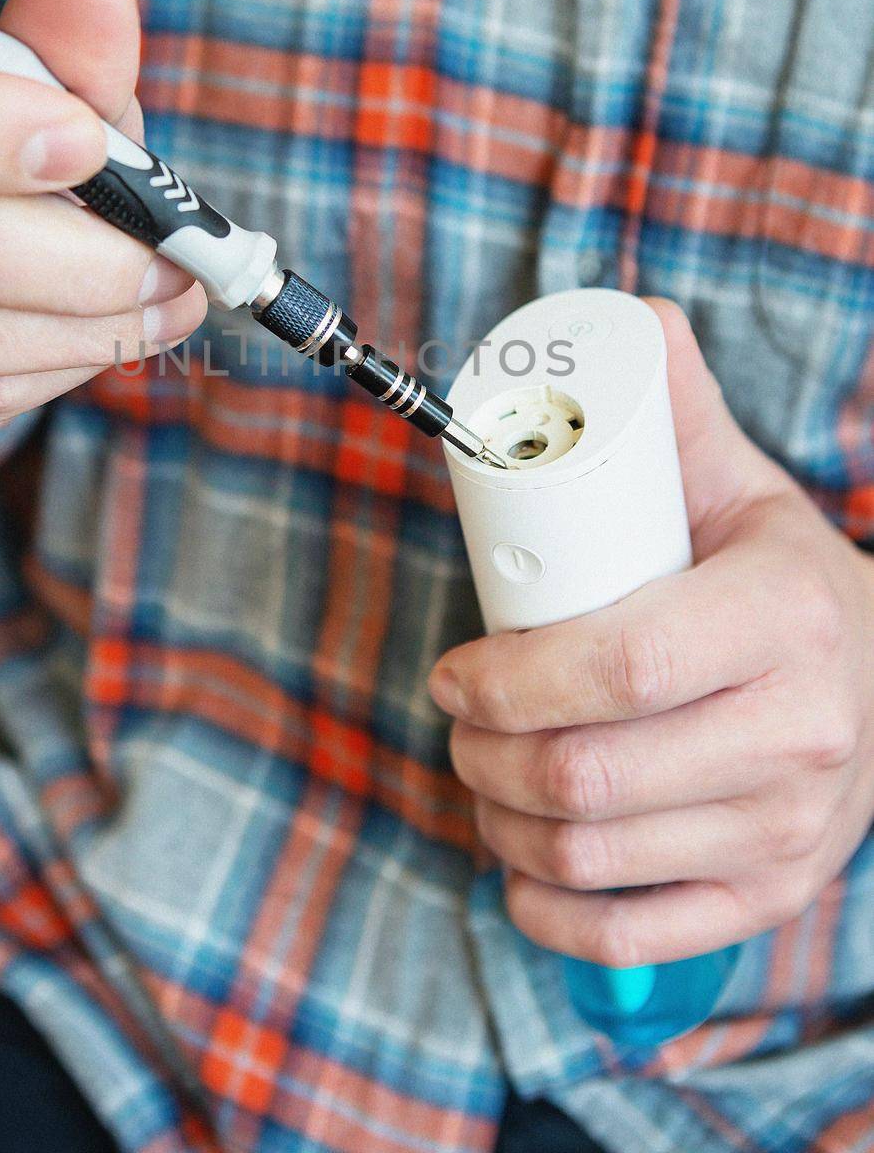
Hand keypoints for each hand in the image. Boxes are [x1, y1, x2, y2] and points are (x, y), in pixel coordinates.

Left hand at [429, 299, 873, 967]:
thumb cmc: (777, 578)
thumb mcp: (742, 488)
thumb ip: (679, 410)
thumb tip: (635, 318)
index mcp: (787, 615)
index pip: (624, 667)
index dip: (511, 679)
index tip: (453, 671)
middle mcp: (803, 733)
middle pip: (591, 773)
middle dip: (483, 755)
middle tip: (454, 721)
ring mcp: (792, 830)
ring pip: (594, 858)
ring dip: (499, 826)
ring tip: (479, 778)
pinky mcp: (772, 895)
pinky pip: (636, 938)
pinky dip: (550, 915)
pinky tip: (521, 873)